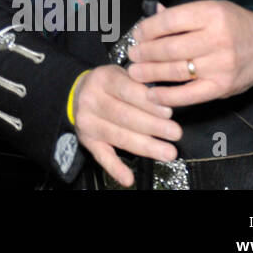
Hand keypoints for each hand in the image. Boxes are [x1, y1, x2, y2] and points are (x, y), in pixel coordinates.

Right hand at [71, 65, 180, 187]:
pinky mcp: (87, 140)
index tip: (168, 111)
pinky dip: (115, 168)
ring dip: (145, 147)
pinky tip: (128, 178)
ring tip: (167, 152)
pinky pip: (102, 156)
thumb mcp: (122, 73)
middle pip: (124, 115)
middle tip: (175, 133)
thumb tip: (167, 101)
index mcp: (102, 79)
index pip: (127, 90)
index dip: (148, 102)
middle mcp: (91, 100)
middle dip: (153, 126)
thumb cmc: (109, 85)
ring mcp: (88, 122)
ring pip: (118, 136)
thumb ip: (141, 84)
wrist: (78, 93)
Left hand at [126, 0, 252, 107]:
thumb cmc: (234, 25)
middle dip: (145, 52)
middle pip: (170, 48)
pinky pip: (189, 95)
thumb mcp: (211, 9)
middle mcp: (216, 39)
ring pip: (176, 70)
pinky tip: (152, 94)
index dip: (147, 29)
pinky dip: (167, 96)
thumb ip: (181, 14)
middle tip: (132, 55)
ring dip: (150, 73)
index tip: (136, 34)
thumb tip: (151, 15)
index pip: (169, 22)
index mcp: (210, 15)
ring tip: (135, 72)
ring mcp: (220, 65)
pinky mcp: (222, 87)